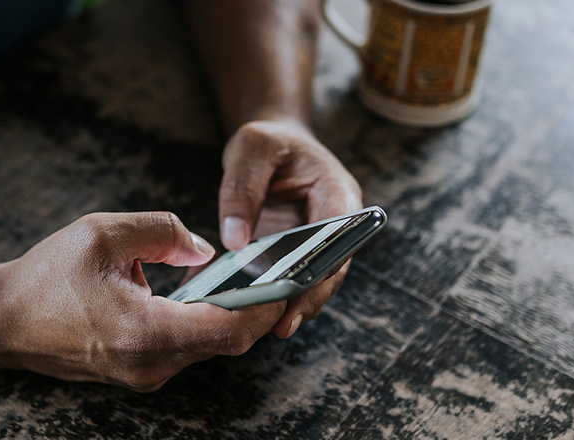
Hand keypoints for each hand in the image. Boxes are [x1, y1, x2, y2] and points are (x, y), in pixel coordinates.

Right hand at [0, 212, 284, 391]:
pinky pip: (185, 349)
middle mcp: (150, 364)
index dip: (266, 304)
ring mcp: (143, 375)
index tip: (289, 278)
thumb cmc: (45, 277)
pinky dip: (203, 323)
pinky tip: (209, 293)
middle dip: (256, 308)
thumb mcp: (103, 233)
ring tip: (251, 277)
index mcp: (145, 332)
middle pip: (226, 342)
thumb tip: (205, 249)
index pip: (229, 329)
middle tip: (280, 272)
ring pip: (207, 347)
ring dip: (230, 315)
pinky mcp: (137, 373)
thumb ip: (163, 231)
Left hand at [217, 119, 363, 338]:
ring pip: (313, 283)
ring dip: (291, 306)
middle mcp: (336, 224)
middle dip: (308, 298)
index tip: (299, 293)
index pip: (339, 238)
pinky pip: (290, 282)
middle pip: (330, 269)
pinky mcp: (298, 256)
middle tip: (280, 326)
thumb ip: (242, 188)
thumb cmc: (268, 141)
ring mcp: (319, 243)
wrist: (273, 144)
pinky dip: (272, 299)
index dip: (322, 269)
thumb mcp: (251, 147)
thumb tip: (235, 240)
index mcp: (337, 192)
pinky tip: (246, 315)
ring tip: (264, 330)